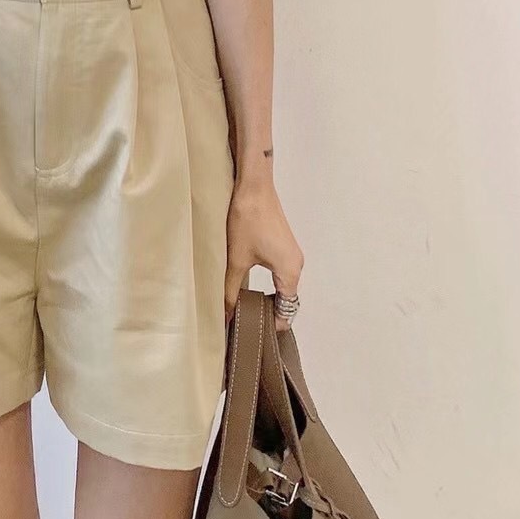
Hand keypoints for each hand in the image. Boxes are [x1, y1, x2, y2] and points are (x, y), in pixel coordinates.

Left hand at [224, 177, 303, 332]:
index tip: (253, 332)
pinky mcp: (283, 244)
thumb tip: (224, 315)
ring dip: (268, 296)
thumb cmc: (248, 219)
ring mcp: (291, 253)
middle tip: (245, 321)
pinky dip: (268, 283)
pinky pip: (280, 272)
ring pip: (283, 285)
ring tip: (245, 306)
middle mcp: (296, 264)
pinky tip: (248, 284)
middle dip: (268, 312)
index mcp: (290, 272)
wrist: (254, 186)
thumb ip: (230, 291)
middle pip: (287, 300)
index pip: (287, 310)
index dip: (271, 324)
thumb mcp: (236, 260)